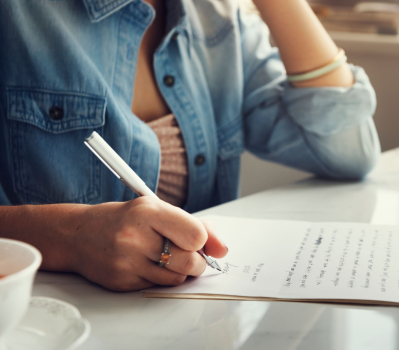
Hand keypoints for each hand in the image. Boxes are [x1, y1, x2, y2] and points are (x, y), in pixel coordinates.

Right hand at [69, 197, 227, 290]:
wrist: (77, 235)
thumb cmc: (123, 219)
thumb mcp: (156, 209)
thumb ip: (193, 225)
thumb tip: (222, 249)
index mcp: (147, 211)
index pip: (195, 234)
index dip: (202, 241)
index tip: (198, 240)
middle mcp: (134, 236)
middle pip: (189, 262)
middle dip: (197, 262)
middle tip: (190, 255)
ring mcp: (126, 261)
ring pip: (176, 278)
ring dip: (180, 271)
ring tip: (166, 257)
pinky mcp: (121, 281)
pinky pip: (157, 286)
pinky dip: (160, 278)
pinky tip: (147, 264)